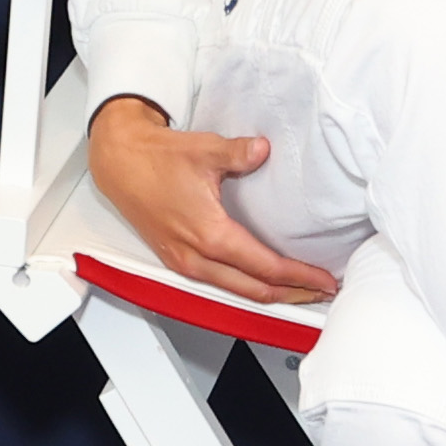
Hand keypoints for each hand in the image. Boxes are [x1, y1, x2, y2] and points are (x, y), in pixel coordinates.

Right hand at [88, 97, 340, 305]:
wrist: (120, 163)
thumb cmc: (157, 159)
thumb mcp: (204, 150)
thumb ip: (240, 153)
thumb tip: (264, 151)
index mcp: (210, 235)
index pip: (266, 267)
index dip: (300, 276)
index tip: (325, 279)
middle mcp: (197, 258)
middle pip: (255, 290)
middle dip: (292, 294)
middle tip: (322, 291)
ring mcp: (185, 264)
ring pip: (236, 292)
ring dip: (270, 294)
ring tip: (298, 290)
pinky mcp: (177, 261)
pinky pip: (219, 284)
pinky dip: (246, 288)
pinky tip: (260, 281)